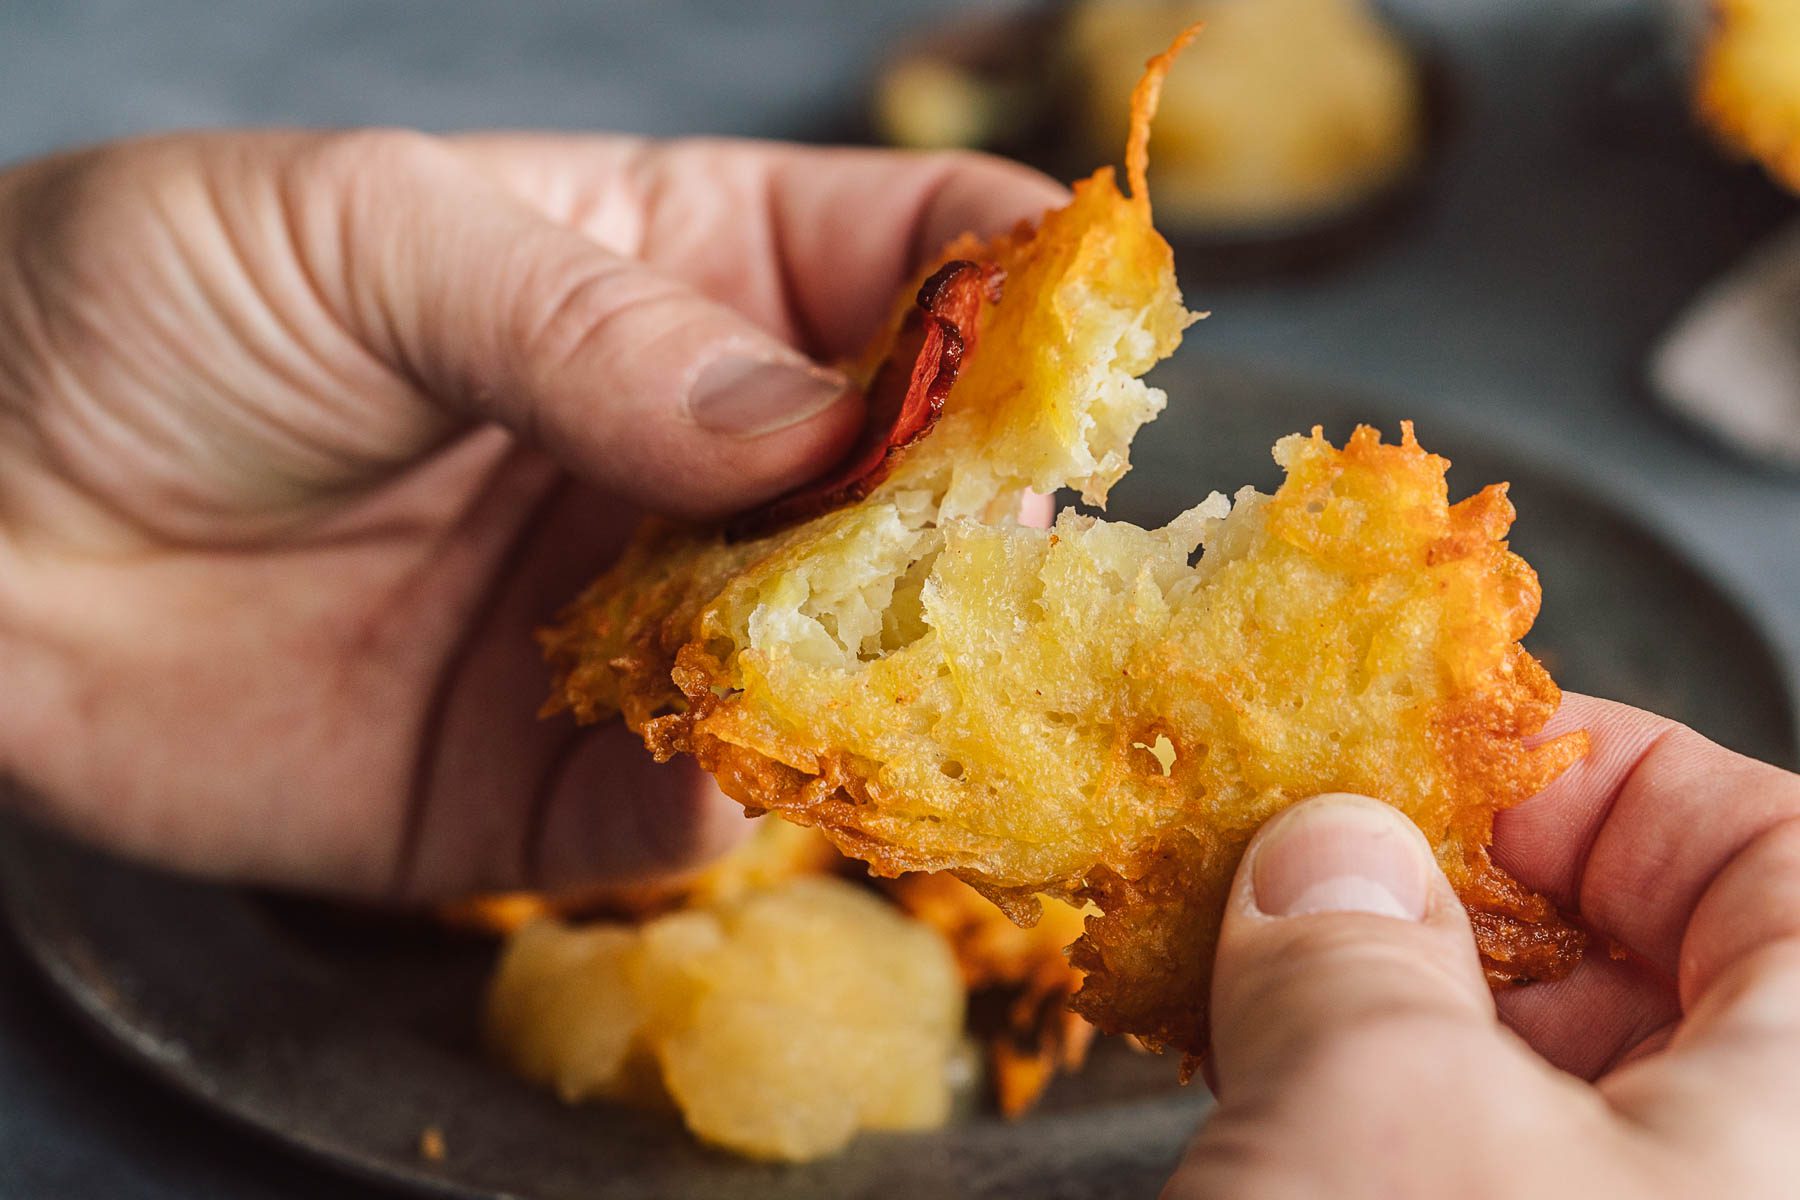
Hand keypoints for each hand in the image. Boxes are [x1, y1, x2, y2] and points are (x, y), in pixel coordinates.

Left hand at [0, 130, 1063, 900]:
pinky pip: (740, 790)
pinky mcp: (590, 773)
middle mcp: (701, 451)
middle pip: (930, 473)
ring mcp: (660, 616)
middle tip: (1024, 540)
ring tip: (938, 663)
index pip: (919, 260)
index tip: (1092, 349)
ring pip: (863, 647)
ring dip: (909, 661)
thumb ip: (596, 327)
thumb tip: (806, 428)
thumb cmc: (148, 316)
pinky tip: (776, 758)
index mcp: (678, 271)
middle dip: (996, 504)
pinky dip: (784, 785)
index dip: (1023, 293)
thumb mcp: (366, 241)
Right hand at [1164, 694, 1799, 1196]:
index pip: (1775, 855)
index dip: (1608, 772)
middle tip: (1310, 860)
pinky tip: (1257, 1090)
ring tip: (1248, 977)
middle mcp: (1743, 1174)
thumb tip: (1324, 848)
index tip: (1441, 751)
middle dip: (1455, 893)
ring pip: (1533, 1079)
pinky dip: (1362, 1113)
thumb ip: (1352, 941)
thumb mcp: (1378, 1113)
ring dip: (1380, 1006)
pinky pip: (1458, 1164)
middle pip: (1639, 964)